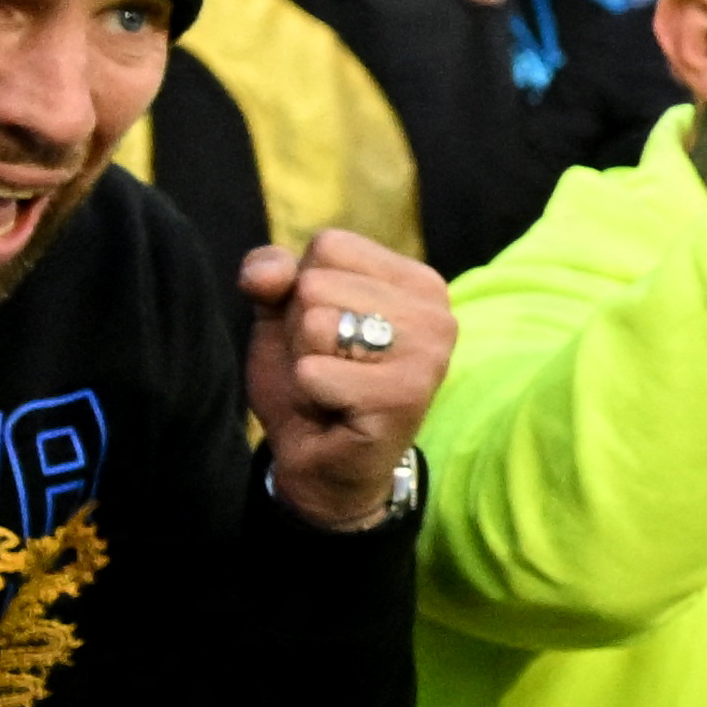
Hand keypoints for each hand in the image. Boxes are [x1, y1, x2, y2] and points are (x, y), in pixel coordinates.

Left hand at [237, 227, 453, 528]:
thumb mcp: (281, 315)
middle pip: (317, 284)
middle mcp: (437, 313)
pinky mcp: (404, 398)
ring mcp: (427, 356)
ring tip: (331, 388)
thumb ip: (270, 275)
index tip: (326, 332)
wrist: (320, 461)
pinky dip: (307, 394)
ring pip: (316, 325)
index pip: (330, 246)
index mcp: (418, 281)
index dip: (302, 289)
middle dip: (300, 330)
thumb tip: (272, 273)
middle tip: (328, 367)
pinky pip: (314, 372)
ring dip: (305, 362)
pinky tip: (334, 410)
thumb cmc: (311, 382)